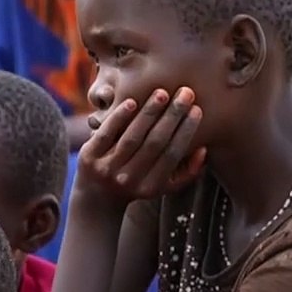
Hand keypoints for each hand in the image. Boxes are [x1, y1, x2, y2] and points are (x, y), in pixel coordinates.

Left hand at [75, 87, 206, 206]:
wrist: (96, 198)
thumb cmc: (137, 184)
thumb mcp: (163, 186)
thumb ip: (186, 173)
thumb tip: (203, 150)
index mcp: (150, 187)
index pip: (172, 155)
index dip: (186, 132)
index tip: (197, 110)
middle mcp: (129, 180)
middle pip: (154, 144)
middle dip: (172, 116)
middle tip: (185, 93)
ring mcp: (107, 169)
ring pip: (132, 137)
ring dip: (148, 113)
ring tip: (162, 92)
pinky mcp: (88, 157)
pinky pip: (106, 133)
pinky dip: (119, 117)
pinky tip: (132, 102)